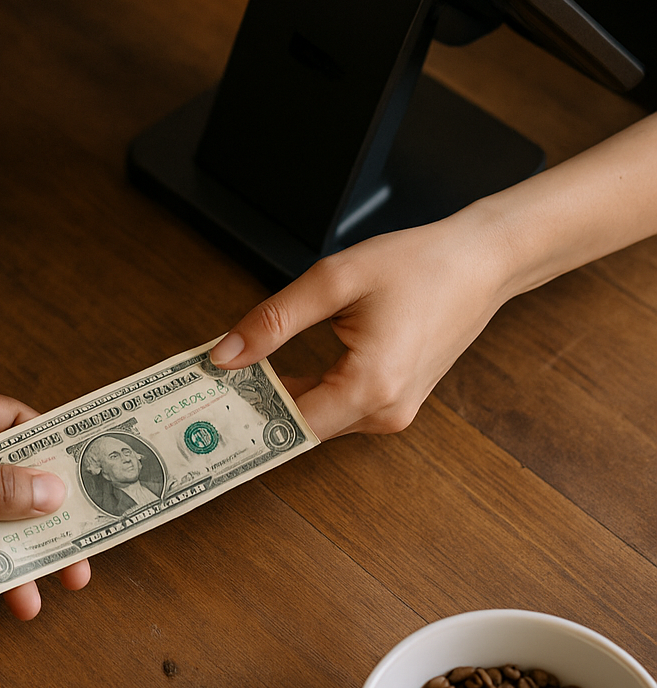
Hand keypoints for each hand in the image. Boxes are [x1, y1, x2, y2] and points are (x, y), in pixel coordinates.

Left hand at [209, 208, 512, 439]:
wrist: (482, 261)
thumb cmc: (419, 264)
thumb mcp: (334, 281)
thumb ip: (273, 321)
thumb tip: (225, 356)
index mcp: (372, 386)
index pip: (289, 423)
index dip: (244, 416)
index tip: (205, 408)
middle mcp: (386, 412)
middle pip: (301, 426)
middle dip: (255, 407)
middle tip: (207, 391)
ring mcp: (394, 412)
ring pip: (318, 419)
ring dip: (279, 400)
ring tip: (235, 378)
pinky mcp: (395, 403)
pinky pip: (338, 408)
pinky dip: (306, 394)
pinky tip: (275, 374)